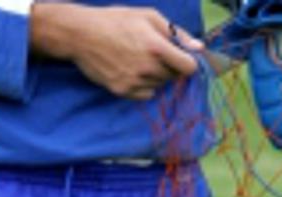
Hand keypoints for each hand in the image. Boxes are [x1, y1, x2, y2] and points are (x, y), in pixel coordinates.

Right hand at [31, 3, 202, 100]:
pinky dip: (144, 85)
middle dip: (170, 66)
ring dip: (156, 75)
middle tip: (153, 53)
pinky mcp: (122, 91)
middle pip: (173, 76)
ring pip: (159, 85)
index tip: (181, 57)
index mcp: (157, 47)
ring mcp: (134, 82)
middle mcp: (147, 67)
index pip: (188, 67)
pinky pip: (145, 94)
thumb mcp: (149, 16)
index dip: (188, 62)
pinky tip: (132, 70)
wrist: (82, 35)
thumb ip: (177, 33)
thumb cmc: (116, 20)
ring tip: (140, 59)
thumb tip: (200, 48)